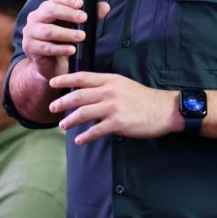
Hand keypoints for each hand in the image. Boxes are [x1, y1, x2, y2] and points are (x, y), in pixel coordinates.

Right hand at [21, 0, 109, 81]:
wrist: (50, 65)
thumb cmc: (63, 42)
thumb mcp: (78, 27)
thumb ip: (91, 17)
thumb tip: (105, 7)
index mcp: (47, 8)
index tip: (81, 4)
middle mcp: (36, 17)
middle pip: (50, 10)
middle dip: (68, 14)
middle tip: (84, 18)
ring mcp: (31, 32)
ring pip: (48, 31)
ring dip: (66, 33)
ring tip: (81, 36)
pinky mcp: (30, 47)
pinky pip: (46, 48)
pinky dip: (60, 49)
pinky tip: (72, 50)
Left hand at [48, 72, 182, 144]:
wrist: (164, 109)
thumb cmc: (145, 99)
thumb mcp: (124, 85)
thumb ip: (107, 87)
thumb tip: (89, 94)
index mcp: (111, 80)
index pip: (83, 77)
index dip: (66, 80)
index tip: (53, 83)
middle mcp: (109, 92)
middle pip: (79, 95)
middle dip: (62, 102)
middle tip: (52, 108)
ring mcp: (113, 107)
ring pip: (83, 113)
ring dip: (70, 120)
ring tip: (62, 125)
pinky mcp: (118, 123)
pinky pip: (95, 131)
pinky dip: (85, 136)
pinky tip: (79, 140)